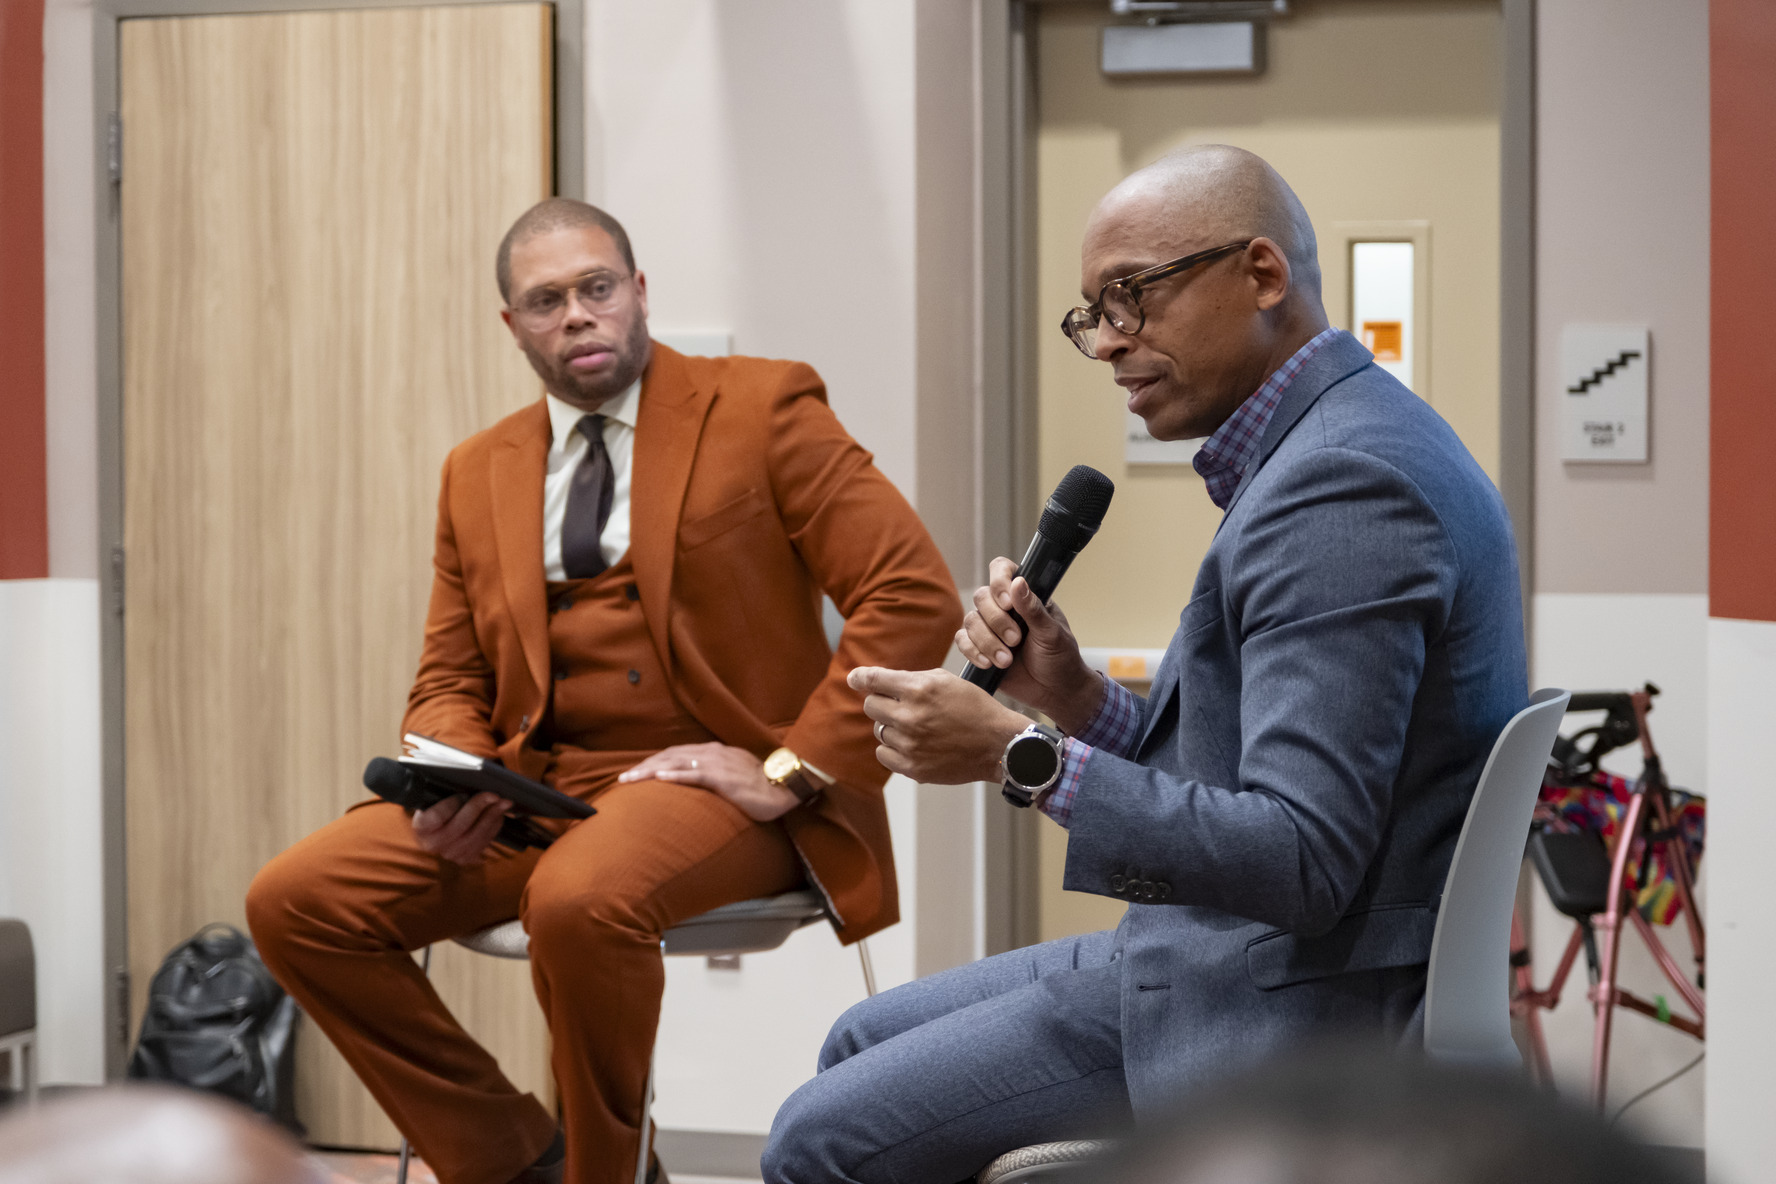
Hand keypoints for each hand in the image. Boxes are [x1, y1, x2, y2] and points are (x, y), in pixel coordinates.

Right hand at [411, 792, 510, 863]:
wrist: (439, 826)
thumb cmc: (440, 803)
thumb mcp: (438, 795)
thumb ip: (448, 790)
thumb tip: (470, 777)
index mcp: (421, 826)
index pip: (436, 817)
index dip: (451, 805)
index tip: (464, 794)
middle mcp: (432, 844)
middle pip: (459, 826)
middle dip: (479, 807)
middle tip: (494, 795)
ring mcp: (449, 854)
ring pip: (475, 837)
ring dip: (492, 817)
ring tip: (504, 803)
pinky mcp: (464, 858)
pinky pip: (483, 844)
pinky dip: (494, 828)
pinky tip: (499, 815)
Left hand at [617, 742, 799, 821]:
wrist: (784, 786)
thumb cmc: (761, 785)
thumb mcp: (734, 776)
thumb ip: (715, 775)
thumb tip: (700, 783)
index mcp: (714, 752)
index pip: (676, 754)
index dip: (654, 762)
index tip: (637, 773)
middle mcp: (711, 753)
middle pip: (669, 756)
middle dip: (644, 767)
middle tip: (623, 779)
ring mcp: (716, 764)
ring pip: (675, 763)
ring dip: (649, 771)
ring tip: (629, 780)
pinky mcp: (722, 778)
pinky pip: (693, 774)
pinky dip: (674, 775)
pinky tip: (658, 778)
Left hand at [846, 666, 1030, 784]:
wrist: (998, 745)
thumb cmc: (975, 709)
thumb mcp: (946, 681)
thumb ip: (911, 679)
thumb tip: (877, 681)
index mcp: (919, 690)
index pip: (874, 680)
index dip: (860, 678)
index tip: (854, 679)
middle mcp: (911, 716)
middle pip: (871, 706)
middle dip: (883, 703)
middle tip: (902, 707)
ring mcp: (910, 744)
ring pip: (879, 731)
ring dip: (893, 727)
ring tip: (919, 728)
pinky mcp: (913, 768)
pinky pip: (884, 754)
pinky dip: (893, 749)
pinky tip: (912, 745)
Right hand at [958, 556, 1104, 732]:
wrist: (1055, 692)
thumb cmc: (1061, 658)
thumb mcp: (1052, 633)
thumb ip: (1033, 609)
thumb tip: (1018, 582)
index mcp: (1024, 596)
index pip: (1002, 570)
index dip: (999, 581)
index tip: (1008, 604)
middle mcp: (1004, 608)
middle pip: (981, 597)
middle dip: (996, 621)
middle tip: (1016, 640)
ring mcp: (990, 628)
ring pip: (970, 621)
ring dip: (987, 641)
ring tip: (1007, 660)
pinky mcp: (979, 648)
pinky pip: (962, 641)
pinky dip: (973, 652)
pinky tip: (989, 664)